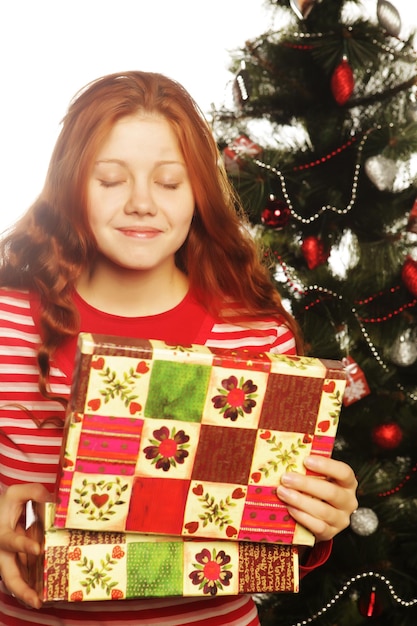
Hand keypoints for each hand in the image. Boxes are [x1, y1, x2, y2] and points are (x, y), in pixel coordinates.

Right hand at [0, 483, 49, 608]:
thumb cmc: (4, 506)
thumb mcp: (16, 494)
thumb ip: (33, 492)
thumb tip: (53, 499)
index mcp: (2, 535)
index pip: (11, 542)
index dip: (23, 546)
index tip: (37, 549)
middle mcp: (4, 553)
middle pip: (9, 576)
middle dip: (21, 590)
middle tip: (36, 601)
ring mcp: (10, 561)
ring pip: (16, 581)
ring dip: (28, 594)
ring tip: (43, 602)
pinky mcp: (18, 564)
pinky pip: (26, 576)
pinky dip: (34, 585)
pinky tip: (48, 592)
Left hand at [276, 455, 357, 542]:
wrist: (316, 517)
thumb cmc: (315, 490)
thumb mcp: (317, 477)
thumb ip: (309, 469)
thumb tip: (288, 457)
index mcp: (348, 483)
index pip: (344, 472)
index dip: (326, 466)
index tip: (306, 460)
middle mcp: (348, 501)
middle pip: (331, 492)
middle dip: (306, 484)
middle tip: (286, 478)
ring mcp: (341, 519)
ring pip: (323, 511)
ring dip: (300, 501)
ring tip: (283, 492)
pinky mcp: (330, 533)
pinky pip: (318, 527)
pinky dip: (302, 517)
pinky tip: (290, 508)